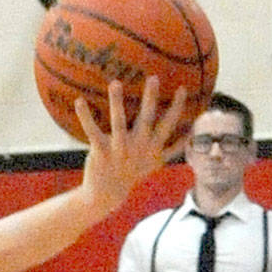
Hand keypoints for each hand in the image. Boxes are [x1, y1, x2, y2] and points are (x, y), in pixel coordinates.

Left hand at [77, 77, 189, 219]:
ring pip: (119, 122)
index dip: (177, 108)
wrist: (108, 194)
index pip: (168, 125)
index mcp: (152, 147)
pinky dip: (85, 116)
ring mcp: (119, 149)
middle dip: (151, 99)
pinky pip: (92, 130)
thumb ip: (174, 148)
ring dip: (117, 102)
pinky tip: (79, 100)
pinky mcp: (100, 151)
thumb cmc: (134, 173)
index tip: (183, 88)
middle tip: (153, 77)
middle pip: (147, 119)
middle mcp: (138, 146)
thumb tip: (192, 134)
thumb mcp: (157, 162)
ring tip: (115, 83)